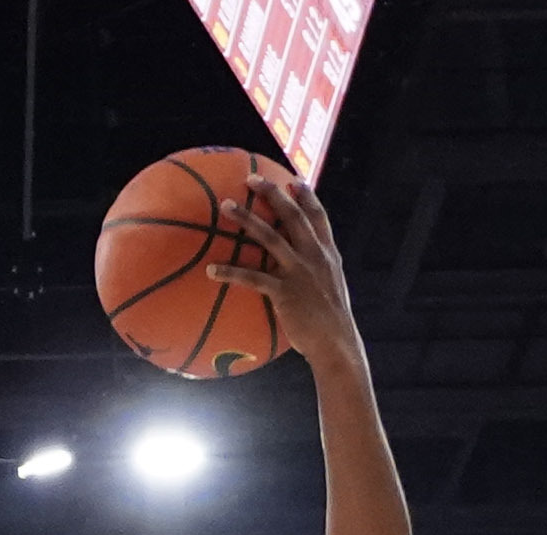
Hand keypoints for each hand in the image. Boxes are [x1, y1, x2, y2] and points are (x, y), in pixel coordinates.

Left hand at [206, 162, 364, 368]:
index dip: (306, 196)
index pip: (318, 216)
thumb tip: (303, 265)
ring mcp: (299, 272)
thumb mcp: (332, 287)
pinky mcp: (284, 292)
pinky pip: (252, 278)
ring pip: (270, 237)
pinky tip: (211, 270)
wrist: (335, 343)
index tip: (294, 180)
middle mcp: (314, 256)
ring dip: (246, 219)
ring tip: (226, 206)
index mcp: (327, 253)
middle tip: (252, 179)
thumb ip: (319, 270)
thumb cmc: (331, 320)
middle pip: (293, 216)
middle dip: (272, 193)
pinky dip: (230, 273)